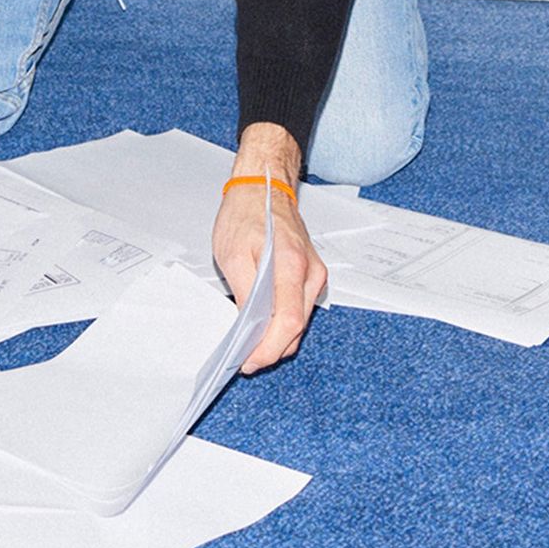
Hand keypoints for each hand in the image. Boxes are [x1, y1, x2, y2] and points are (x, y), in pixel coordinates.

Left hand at [211, 122, 328, 373]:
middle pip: (297, 327)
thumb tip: (247, 326)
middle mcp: (311, 272)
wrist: (263, 186)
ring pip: (300, 321)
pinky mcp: (311, 275)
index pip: (288, 321)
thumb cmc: (246, 214)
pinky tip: (262, 325)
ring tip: (249, 345)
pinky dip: (283, 323)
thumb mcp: (233, 254)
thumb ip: (245, 292)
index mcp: (292, 264)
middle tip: (244, 359)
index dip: (269, 348)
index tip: (250, 360)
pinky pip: (300, 308)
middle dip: (272, 349)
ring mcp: (315, 274)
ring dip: (277, 338)